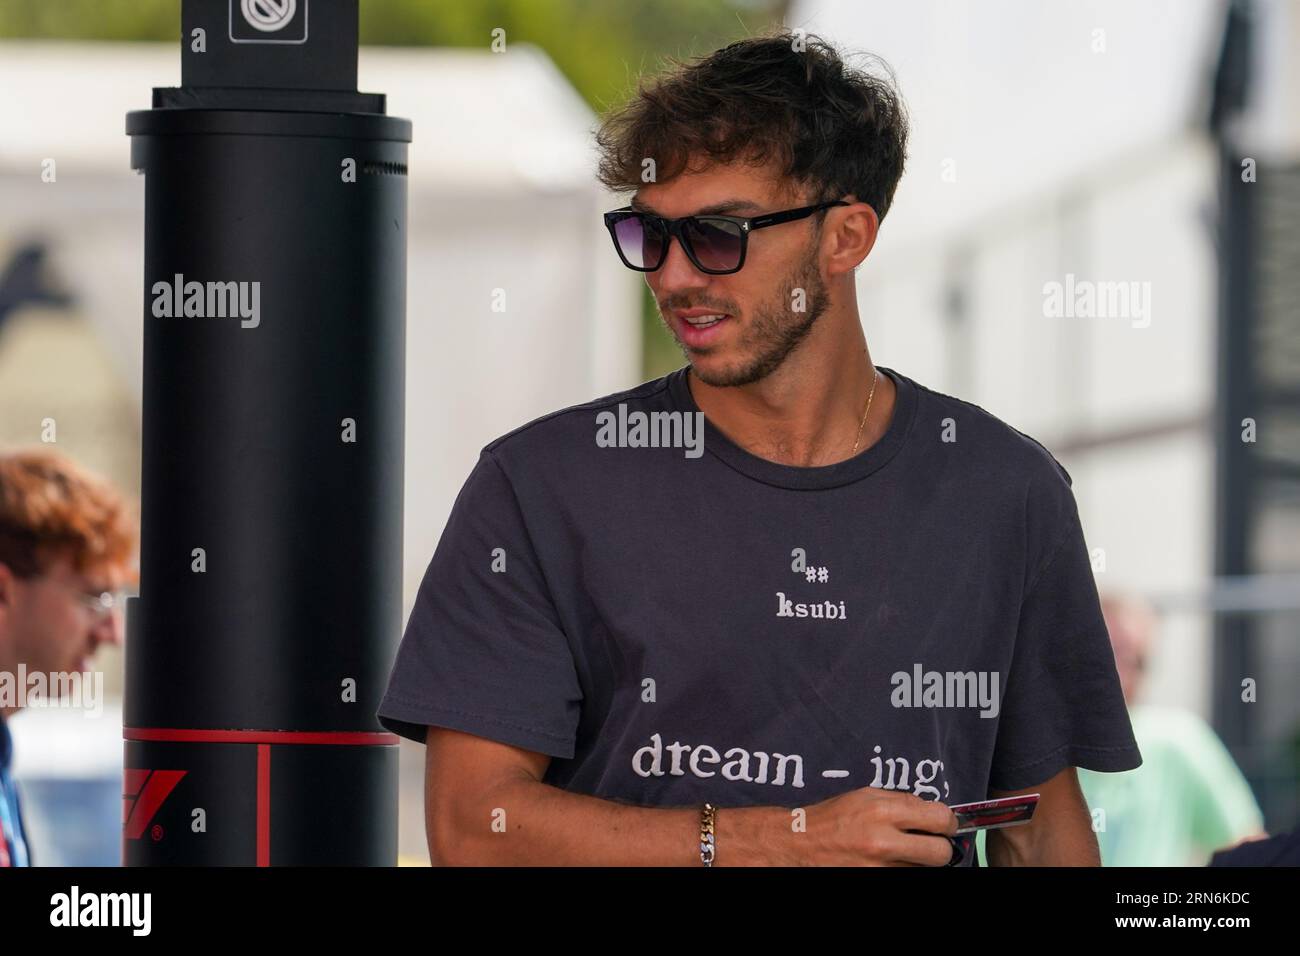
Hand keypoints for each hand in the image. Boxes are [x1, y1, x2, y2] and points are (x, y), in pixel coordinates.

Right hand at [796, 786, 959, 865]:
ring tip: (901, 850)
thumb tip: (932, 812)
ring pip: (923, 869)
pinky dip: (903, 868)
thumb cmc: (833, 817)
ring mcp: (879, 868)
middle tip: (930, 842)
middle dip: (940, 847)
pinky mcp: (874, 881)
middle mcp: (883, 842)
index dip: (947, 822)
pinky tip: (889, 860)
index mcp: (883, 811)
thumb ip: (900, 802)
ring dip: (918, 860)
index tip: (943, 824)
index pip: (940, 818)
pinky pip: (905, 875)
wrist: (801, 842)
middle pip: (941, 853)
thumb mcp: (865, 796)